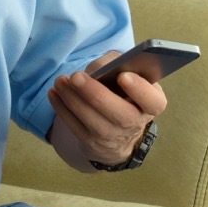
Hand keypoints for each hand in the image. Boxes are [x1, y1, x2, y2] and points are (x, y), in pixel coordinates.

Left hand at [48, 51, 167, 166]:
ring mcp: (113, 136)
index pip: (153, 101)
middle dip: (95, 94)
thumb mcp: (129, 74)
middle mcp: (135, 123)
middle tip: (76, 77)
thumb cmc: (123, 91)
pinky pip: (75, 127)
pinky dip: (62, 109)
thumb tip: (100, 68)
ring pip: (93, 121)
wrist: (118, 128)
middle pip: (120, 114)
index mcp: (151, 104)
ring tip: (60, 81)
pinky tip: (54, 93)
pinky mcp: (91, 142)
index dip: (140, 90)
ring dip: (73, 99)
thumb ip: (117, 64)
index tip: (123, 76)